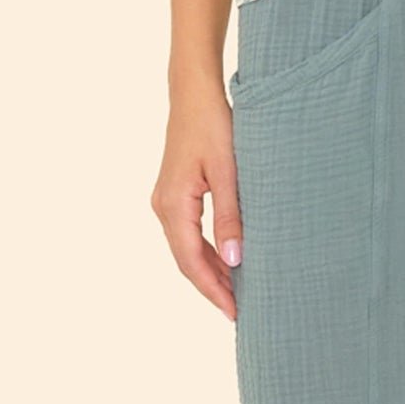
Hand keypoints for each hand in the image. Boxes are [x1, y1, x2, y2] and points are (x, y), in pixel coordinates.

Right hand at [150, 89, 243, 320]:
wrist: (194, 91)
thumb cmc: (213, 124)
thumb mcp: (228, 171)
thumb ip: (230, 217)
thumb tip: (236, 262)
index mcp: (173, 205)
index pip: (192, 262)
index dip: (213, 290)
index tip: (235, 312)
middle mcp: (163, 206)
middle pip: (187, 259)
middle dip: (212, 286)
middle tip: (241, 309)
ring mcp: (166, 199)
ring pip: (187, 247)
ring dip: (210, 269)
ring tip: (237, 290)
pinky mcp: (175, 191)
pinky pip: (188, 231)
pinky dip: (207, 249)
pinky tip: (226, 257)